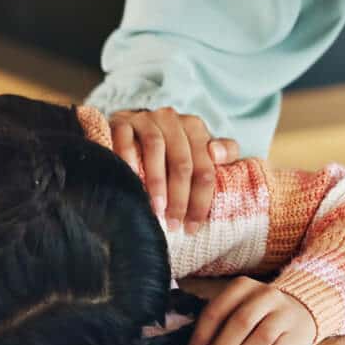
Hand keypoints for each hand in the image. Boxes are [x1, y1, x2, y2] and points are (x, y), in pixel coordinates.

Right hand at [109, 107, 239, 233]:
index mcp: (194, 127)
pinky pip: (125, 138)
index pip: (204, 168)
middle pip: (181, 161)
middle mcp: (171, 119)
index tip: (192, 227)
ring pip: (155, 147)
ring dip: (156, 180)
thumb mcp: (197, 151)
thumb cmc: (168, 151)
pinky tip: (130, 179)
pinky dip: (128, 158)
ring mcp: (145, 118)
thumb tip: (218, 155)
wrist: (129, 132)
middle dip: (179, 197)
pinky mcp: (121, 121)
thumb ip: (223, 152)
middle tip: (173, 224)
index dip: (201, 200)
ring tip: (156, 209)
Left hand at [184, 277, 316, 344]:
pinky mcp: (296, 334)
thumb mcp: (237, 309)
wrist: (300, 312)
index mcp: (243, 286)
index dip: (201, 337)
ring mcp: (284, 314)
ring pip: (259, 338)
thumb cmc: (259, 315)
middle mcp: (266, 295)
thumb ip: (217, 328)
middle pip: (239, 323)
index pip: (217, 310)